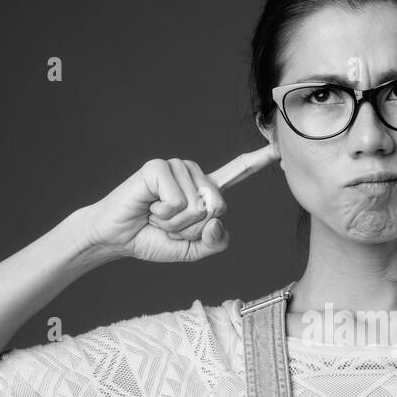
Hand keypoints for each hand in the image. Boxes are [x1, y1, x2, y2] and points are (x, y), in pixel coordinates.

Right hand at [84, 144, 278, 262]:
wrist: (118, 238)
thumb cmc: (153, 239)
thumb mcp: (193, 249)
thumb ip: (215, 242)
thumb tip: (217, 219)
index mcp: (206, 189)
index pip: (238, 172)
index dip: (259, 160)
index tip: (278, 147)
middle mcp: (195, 174)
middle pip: (217, 206)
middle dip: (192, 227)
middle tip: (168, 223)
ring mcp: (177, 167)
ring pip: (197, 206)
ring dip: (175, 222)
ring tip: (156, 215)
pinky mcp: (159, 167)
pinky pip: (178, 201)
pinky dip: (163, 213)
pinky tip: (149, 207)